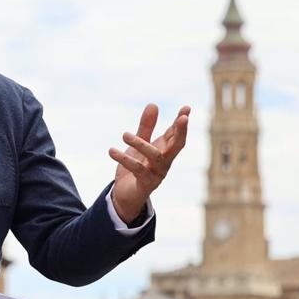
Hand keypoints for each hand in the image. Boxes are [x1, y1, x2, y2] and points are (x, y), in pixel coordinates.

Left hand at [108, 103, 190, 222]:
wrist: (125, 195)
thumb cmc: (136, 167)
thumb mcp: (139, 144)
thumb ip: (145, 127)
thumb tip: (153, 104)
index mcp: (164, 151)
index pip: (176, 135)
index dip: (181, 122)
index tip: (187, 108)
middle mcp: (164, 162)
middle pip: (177, 146)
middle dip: (181, 132)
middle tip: (182, 118)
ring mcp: (157, 174)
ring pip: (155, 157)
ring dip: (141, 144)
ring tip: (124, 134)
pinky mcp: (145, 184)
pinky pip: (137, 170)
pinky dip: (125, 159)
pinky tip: (112, 151)